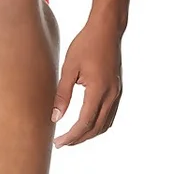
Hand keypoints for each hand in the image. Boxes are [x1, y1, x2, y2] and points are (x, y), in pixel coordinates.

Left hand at [51, 20, 122, 147]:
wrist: (107, 29)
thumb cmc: (86, 44)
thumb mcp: (69, 68)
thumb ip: (62, 94)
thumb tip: (55, 117)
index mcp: (99, 90)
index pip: (84, 123)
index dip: (71, 136)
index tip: (57, 142)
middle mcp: (111, 95)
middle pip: (96, 128)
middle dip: (79, 139)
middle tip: (61, 143)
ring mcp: (117, 93)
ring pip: (105, 124)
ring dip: (89, 134)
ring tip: (72, 137)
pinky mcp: (118, 89)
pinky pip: (110, 115)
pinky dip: (98, 124)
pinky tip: (87, 124)